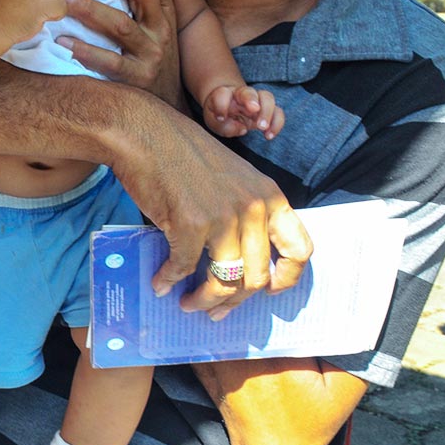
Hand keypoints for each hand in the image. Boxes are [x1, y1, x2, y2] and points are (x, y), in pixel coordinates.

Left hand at [64, 0, 181, 106]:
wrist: (166, 105)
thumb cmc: (148, 55)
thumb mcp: (151, 24)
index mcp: (165, 11)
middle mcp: (162, 29)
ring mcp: (151, 54)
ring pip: (122, 26)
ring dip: (91, 8)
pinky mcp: (138, 79)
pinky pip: (111, 63)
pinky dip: (86, 51)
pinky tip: (63, 41)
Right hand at [112, 103, 311, 319]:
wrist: (144, 133)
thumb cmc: (182, 153)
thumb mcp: (233, 177)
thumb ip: (245, 210)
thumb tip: (238, 255)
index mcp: (269, 197)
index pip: (299, 250)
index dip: (287, 279)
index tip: (268, 291)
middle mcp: (253, 210)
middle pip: (257, 277)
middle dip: (234, 302)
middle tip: (216, 311)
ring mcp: (223, 218)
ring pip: (225, 281)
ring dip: (204, 300)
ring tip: (188, 304)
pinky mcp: (190, 225)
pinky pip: (183, 267)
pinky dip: (168, 280)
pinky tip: (159, 283)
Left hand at [203, 85, 283, 139]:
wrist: (228, 109)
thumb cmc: (219, 114)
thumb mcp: (214, 122)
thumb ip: (224, 127)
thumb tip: (243, 129)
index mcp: (224, 95)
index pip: (222, 94)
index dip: (221, 105)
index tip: (220, 118)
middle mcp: (241, 95)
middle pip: (248, 91)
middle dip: (252, 100)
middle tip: (253, 111)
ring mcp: (256, 101)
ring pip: (267, 98)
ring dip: (267, 113)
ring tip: (262, 128)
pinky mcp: (267, 111)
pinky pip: (277, 112)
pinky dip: (277, 123)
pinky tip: (269, 135)